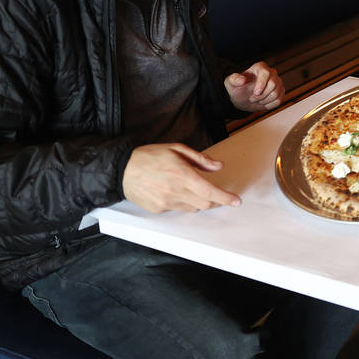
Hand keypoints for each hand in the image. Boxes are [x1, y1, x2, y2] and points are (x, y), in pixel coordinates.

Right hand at [122, 143, 239, 212]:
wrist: (122, 169)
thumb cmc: (150, 156)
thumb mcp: (177, 149)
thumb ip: (200, 159)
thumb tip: (218, 166)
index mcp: (181, 174)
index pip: (210, 191)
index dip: (226, 198)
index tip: (236, 201)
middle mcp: (174, 191)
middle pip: (205, 203)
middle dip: (216, 201)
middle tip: (220, 196)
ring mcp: (165, 202)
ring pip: (193, 208)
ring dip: (200, 202)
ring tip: (196, 191)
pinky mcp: (158, 209)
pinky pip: (178, 209)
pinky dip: (184, 203)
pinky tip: (176, 192)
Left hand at [225, 62, 282, 111]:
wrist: (244, 99)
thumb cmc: (238, 88)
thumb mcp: (230, 83)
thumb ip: (233, 79)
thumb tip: (241, 80)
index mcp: (260, 67)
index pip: (266, 73)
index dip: (261, 83)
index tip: (255, 92)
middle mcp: (271, 73)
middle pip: (273, 84)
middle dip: (261, 95)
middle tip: (251, 98)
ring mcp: (278, 82)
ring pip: (276, 93)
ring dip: (263, 101)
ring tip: (256, 100)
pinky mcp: (281, 92)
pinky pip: (278, 101)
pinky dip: (268, 105)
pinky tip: (262, 102)